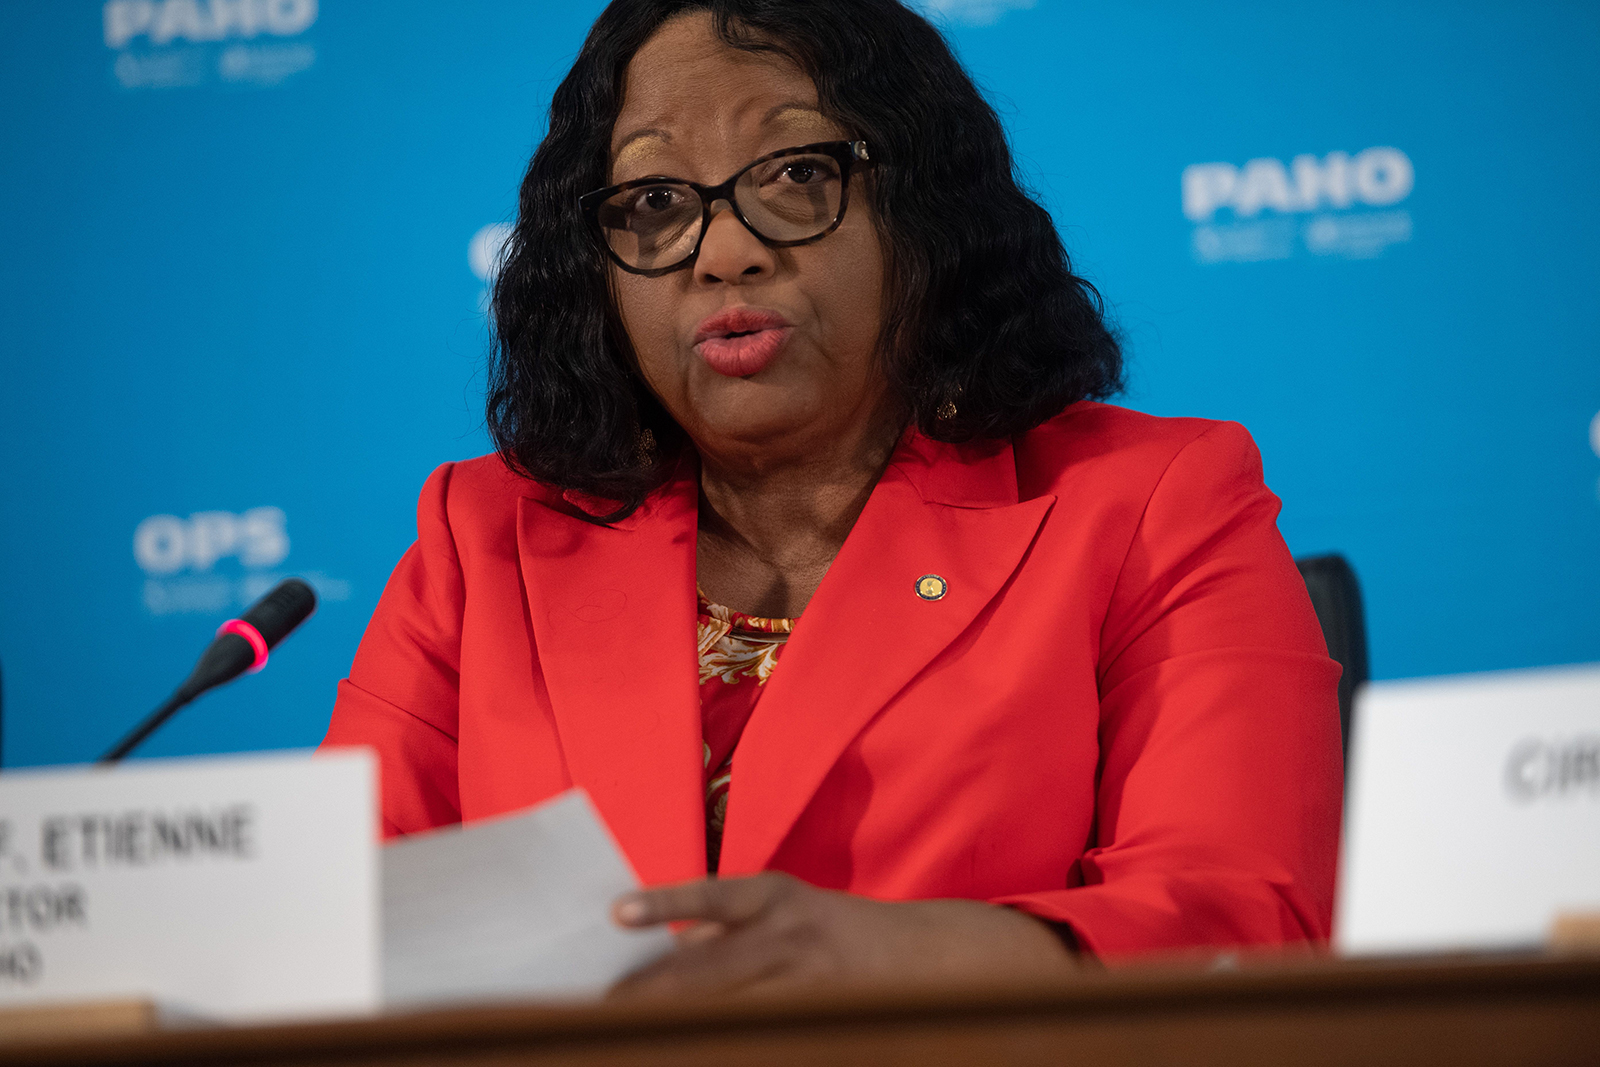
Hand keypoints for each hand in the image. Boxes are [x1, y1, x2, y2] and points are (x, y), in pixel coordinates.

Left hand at [609, 872, 1076, 999]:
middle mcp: (789, 934)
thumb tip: (660, 948)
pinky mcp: (816, 1020)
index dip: (663, 905)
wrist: (924, 959)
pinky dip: (724, 1045)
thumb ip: (722, 925)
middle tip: (592, 1009)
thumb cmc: (831, 929)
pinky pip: (759, 1038)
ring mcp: (805, 984)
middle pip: (706, 968)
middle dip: (647, 992)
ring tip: (626, 1039)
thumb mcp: (780, 907)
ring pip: (726, 1012)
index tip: (615, 915)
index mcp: (774, 897)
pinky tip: (682, 1050)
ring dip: (675, 1029)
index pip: (710, 895)